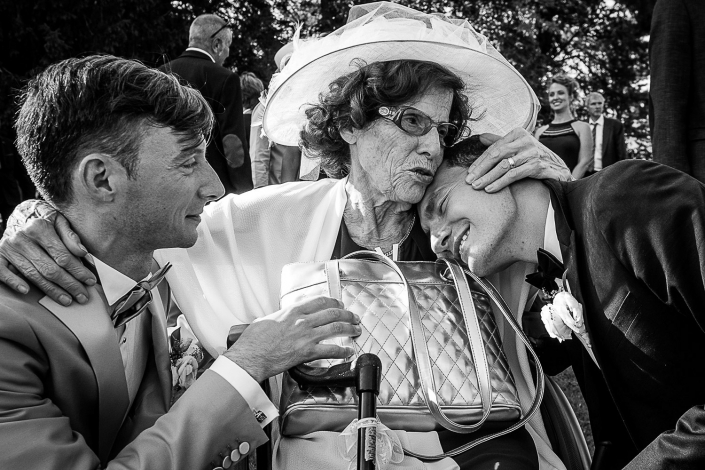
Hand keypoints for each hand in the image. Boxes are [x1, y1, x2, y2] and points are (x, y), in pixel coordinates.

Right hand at [0, 204, 95, 305]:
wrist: (19, 214)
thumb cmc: (44, 219)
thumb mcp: (60, 220)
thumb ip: (71, 236)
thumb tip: (82, 253)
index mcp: (39, 228)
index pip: (63, 256)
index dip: (78, 271)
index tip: (90, 281)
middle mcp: (22, 238)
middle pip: (50, 269)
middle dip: (69, 285)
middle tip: (82, 296)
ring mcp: (8, 248)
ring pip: (33, 275)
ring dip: (51, 290)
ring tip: (67, 300)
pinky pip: (3, 272)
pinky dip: (14, 282)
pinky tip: (26, 291)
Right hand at [223, 296, 360, 382]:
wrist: (250, 357)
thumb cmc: (254, 341)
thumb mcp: (267, 319)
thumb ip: (280, 316)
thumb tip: (284, 317)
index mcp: (292, 311)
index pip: (319, 301)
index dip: (333, 301)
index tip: (339, 304)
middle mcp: (302, 321)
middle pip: (332, 312)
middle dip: (347, 313)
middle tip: (353, 316)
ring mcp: (306, 336)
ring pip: (336, 328)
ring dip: (350, 328)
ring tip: (356, 330)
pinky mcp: (307, 352)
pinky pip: (331, 350)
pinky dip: (343, 351)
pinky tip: (349, 351)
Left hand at [464, 128, 571, 192]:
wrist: (560, 170)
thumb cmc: (535, 158)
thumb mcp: (518, 147)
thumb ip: (501, 142)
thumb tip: (480, 137)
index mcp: (519, 133)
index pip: (494, 148)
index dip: (480, 161)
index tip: (469, 172)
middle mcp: (526, 140)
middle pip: (497, 155)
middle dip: (481, 169)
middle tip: (469, 181)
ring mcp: (532, 152)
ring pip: (503, 166)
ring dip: (487, 177)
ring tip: (477, 187)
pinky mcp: (537, 165)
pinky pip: (513, 175)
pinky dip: (500, 183)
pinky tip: (490, 189)